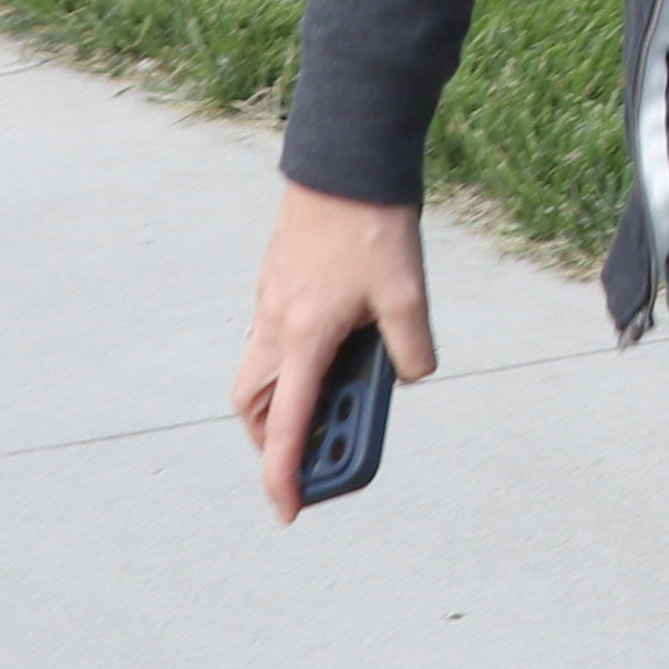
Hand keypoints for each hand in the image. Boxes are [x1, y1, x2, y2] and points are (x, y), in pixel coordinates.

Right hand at [241, 181, 437, 524]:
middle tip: (316, 455)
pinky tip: (340, 348)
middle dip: (277, 440)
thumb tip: (410, 376)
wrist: (344, 158)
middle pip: (257, 405)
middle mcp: (276, 324)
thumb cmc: (372, 226)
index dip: (285, 474)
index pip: (286, 426)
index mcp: (303, 338)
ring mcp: (272, 301)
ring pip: (261, 371)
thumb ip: (411, 349)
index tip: (289, 510)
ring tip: (337, 404)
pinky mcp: (279, 280)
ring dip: (287, 400)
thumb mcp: (408, 296)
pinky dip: (296, 362)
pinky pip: (276, 338)